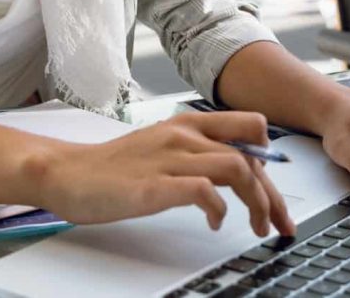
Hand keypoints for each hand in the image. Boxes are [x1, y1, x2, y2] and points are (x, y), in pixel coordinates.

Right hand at [31, 110, 295, 235]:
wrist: (70, 172)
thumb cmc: (116, 166)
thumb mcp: (164, 147)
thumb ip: (198, 151)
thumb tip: (239, 168)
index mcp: (187, 122)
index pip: (249, 126)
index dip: (271, 159)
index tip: (276, 190)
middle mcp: (183, 134)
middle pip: (251, 150)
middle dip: (274, 190)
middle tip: (279, 221)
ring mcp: (169, 158)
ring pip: (236, 167)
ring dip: (257, 201)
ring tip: (256, 226)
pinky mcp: (153, 186)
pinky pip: (203, 190)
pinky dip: (219, 209)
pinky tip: (215, 223)